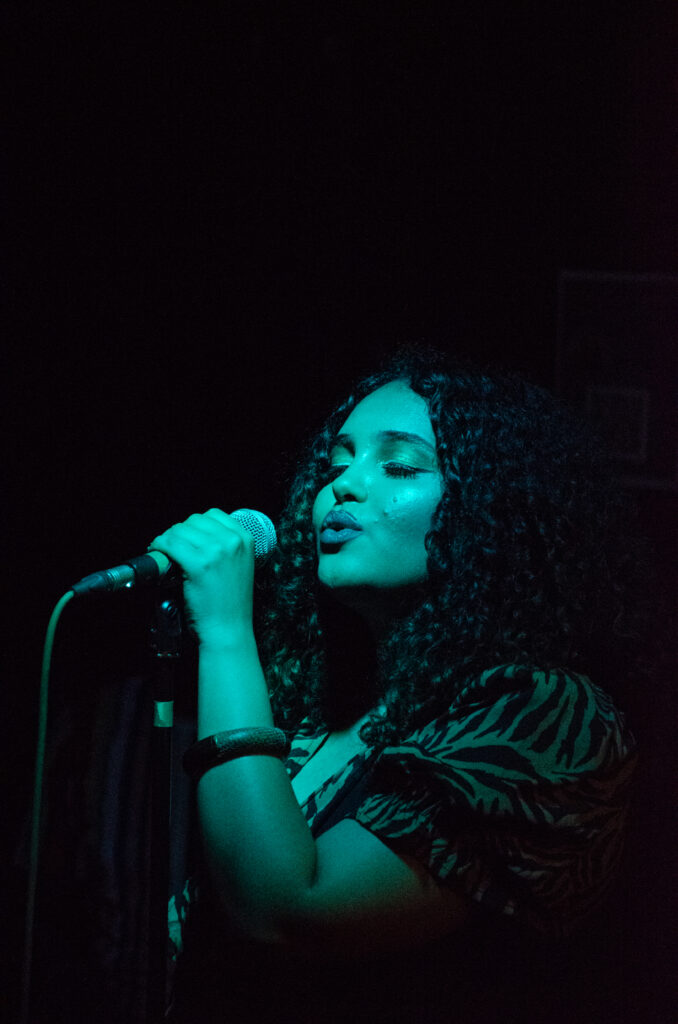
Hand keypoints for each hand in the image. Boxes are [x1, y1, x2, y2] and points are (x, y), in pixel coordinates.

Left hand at [148, 508, 255, 647]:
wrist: (228, 630)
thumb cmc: (230, 604)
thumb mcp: (239, 567)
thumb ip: (225, 548)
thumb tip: (195, 534)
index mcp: (245, 539)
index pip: (213, 515)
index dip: (195, 526)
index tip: (187, 538)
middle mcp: (232, 541)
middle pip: (194, 520)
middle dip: (180, 533)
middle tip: (173, 549)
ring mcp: (215, 552)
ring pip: (179, 530)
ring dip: (167, 540)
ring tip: (164, 554)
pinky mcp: (198, 565)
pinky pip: (169, 543)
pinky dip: (158, 547)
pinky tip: (158, 555)